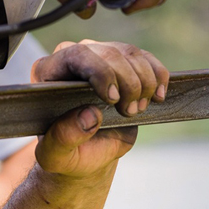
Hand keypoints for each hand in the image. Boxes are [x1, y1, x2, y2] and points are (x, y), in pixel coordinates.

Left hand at [30, 40, 168, 180]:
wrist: (88, 152)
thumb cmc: (66, 151)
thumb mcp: (55, 155)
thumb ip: (63, 138)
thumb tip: (88, 115)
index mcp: (49, 72)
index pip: (78, 55)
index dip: (101, 72)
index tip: (114, 99)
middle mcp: (75, 56)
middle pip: (110, 53)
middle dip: (128, 84)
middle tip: (129, 112)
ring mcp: (102, 55)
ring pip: (132, 54)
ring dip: (143, 84)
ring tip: (136, 110)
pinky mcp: (126, 62)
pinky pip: (148, 59)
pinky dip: (159, 77)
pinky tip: (158, 97)